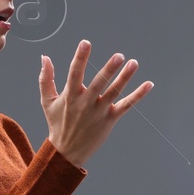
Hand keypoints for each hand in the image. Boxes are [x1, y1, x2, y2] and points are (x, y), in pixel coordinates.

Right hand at [39, 40, 151, 167]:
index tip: (86, 43)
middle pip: (99, 83)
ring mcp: (99, 112)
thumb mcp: (46, 101)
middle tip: (119, 56)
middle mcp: (85, 103)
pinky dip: (138, 95)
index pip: (75, 73)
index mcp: (70, 96)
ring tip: (134, 63)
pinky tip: (148, 84)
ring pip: (114, 92)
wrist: (67, 152)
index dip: (80, 57)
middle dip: (109, 69)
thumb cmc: (57, 123)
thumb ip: (45, 78)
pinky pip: (126, 106)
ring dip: (125, 78)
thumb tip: (44, 57)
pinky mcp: (110, 120)